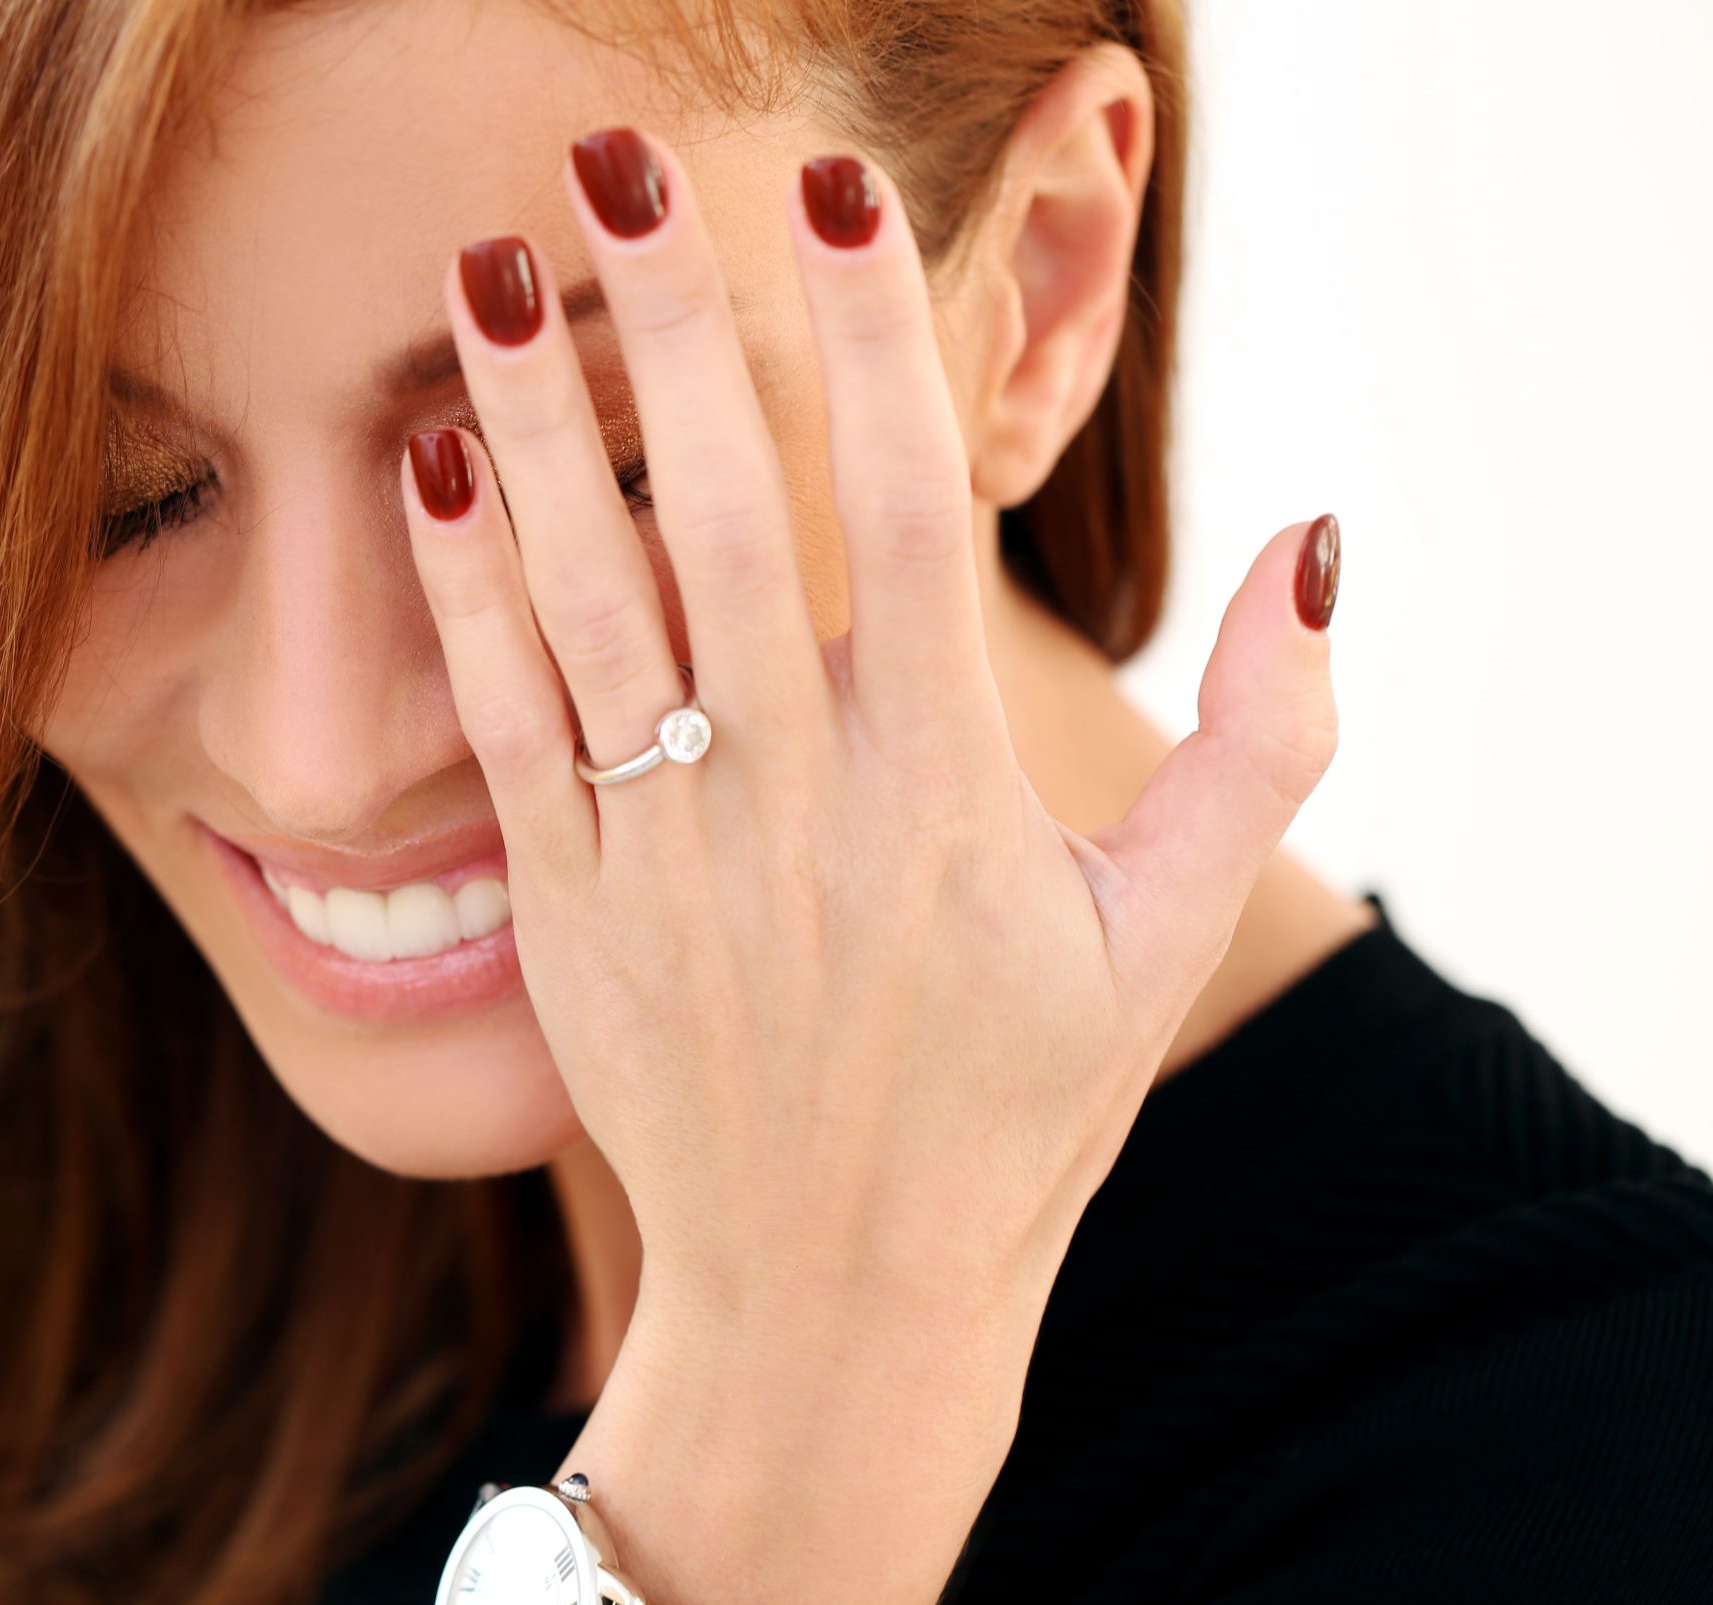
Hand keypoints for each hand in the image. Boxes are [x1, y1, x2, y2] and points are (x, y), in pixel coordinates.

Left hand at [398, 128, 1339, 1604]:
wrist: (835, 1294)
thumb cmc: (1013, 1108)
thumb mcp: (1164, 938)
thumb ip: (1265, 741)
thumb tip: (1320, 541)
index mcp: (944, 797)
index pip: (907, 522)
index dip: (867, 351)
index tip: (826, 202)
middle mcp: (792, 808)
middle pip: (720, 522)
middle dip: (667, 326)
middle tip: (610, 160)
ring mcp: (663, 859)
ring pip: (583, 604)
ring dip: (526, 427)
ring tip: (480, 271)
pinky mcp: (567, 911)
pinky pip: (501, 723)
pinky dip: (465, 592)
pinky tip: (436, 465)